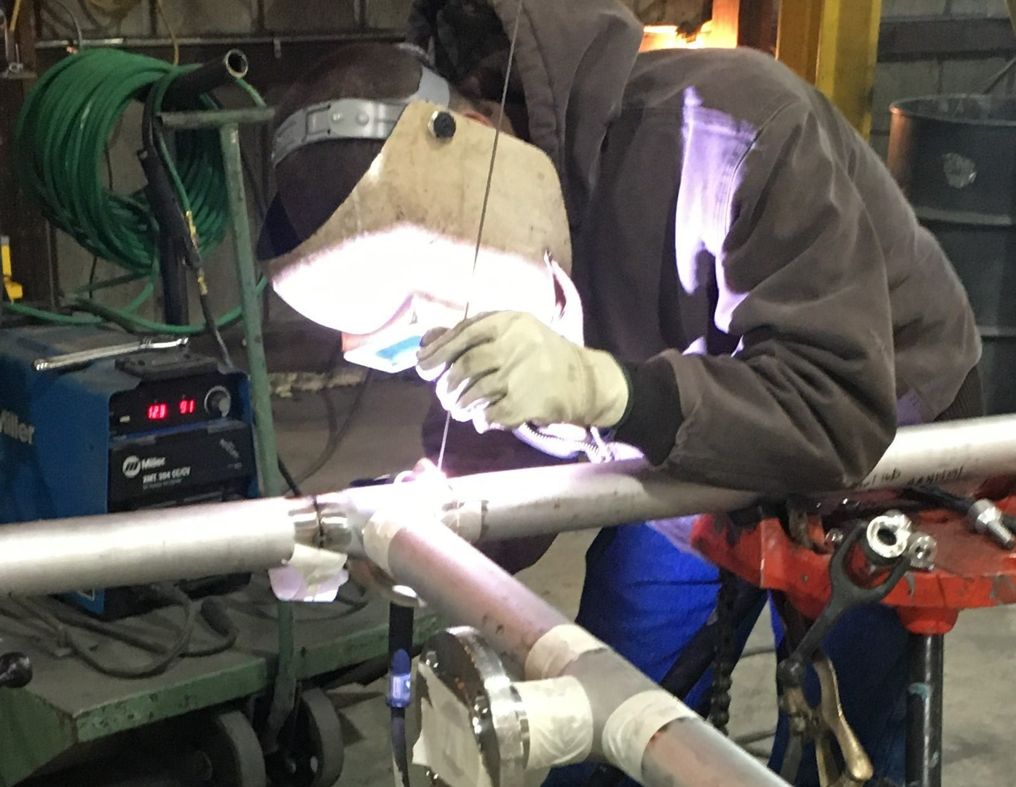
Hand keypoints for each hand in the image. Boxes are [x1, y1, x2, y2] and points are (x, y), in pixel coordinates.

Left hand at [416, 311, 629, 431]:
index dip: (438, 352)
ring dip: (460, 405)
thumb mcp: (508, 332)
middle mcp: (515, 345)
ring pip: (474, 393)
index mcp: (508, 322)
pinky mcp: (529, 403)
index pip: (463, 334)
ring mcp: (523, 375)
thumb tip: (424, 342)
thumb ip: (467, 334)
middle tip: (443, 395)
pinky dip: (480, 420)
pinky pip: (491, 415)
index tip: (422, 367)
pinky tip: (481, 419)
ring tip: (459, 408)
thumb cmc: (538, 353)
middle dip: (446, 385)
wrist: (583, 380)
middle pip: (465, 366)